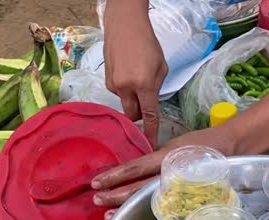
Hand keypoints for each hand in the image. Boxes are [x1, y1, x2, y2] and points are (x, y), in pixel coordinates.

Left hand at [91, 128, 235, 219]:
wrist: (230, 147)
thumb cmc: (200, 143)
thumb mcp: (173, 145)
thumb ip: (154, 157)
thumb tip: (133, 168)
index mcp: (165, 157)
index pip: (135, 168)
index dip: (114, 176)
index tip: (97, 182)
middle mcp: (169, 174)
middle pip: (137, 188)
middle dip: (114, 195)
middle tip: (96, 199)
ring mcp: (177, 187)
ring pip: (146, 198)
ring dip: (124, 205)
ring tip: (107, 212)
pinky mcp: (183, 195)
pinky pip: (158, 203)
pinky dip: (142, 207)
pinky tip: (130, 211)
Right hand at [103, 0, 167, 146]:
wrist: (124, 26)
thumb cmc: (147, 43)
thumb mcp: (161, 66)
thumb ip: (157, 88)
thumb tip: (150, 102)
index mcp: (144, 84)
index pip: (149, 115)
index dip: (150, 131)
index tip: (151, 144)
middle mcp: (126, 88)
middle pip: (132, 115)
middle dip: (139, 116)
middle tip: (146, 108)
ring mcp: (114, 85)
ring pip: (125, 103)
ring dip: (133, 99)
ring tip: (137, 78)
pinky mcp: (106, 81)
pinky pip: (118, 93)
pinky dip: (125, 89)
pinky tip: (127, 74)